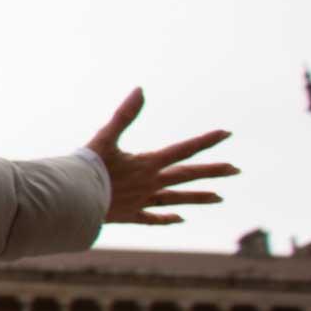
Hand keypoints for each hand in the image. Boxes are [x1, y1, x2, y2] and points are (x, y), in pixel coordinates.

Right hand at [83, 87, 237, 224]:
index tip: (227, 134)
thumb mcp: (105, 137)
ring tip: (221, 198)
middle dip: (213, 171)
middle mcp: (151, 184)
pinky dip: (168, 219)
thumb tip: (141, 90)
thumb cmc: (87, 168)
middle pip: (187, 175)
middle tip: (236, 169)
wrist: (74, 201)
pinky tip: (181, 219)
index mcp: (147, 164)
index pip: (183, 149)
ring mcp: (142, 201)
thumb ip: (124, 115)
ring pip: (177, 199)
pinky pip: (153, 218)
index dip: (205, 140)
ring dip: (199, 197)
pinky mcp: (130, 215)